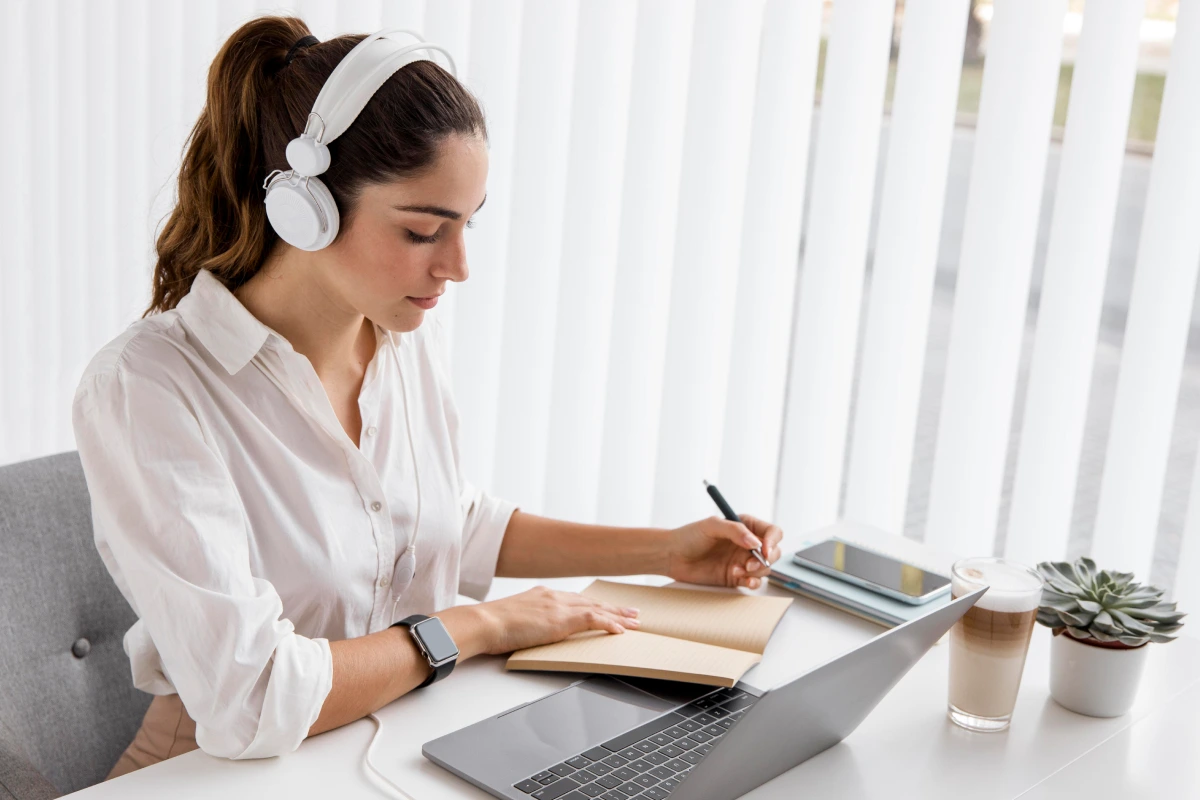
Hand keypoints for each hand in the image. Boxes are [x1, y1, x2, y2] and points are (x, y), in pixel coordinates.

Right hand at [475, 586, 641, 654]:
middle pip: (591, 602)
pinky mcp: (561, 619)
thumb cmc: (491, 626)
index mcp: (542, 596)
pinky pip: (592, 620)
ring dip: (618, 617)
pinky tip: (620, 630)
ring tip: (635, 622)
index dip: (594, 606)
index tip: (607, 609)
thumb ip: (527, 622)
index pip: (576, 600)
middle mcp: (553, 597)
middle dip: (613, 609)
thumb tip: (530, 633)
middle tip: (632, 614)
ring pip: (597, 610)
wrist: (484, 623)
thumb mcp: (513, 621)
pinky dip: (609, 624)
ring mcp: (558, 606)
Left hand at [665, 514, 783, 589]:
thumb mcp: (711, 526)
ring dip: (756, 572)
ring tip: (736, 571)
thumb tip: (755, 542)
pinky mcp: (736, 577)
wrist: (672, 556)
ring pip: (765, 569)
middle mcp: (747, 544)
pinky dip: (752, 583)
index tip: (765, 549)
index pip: (771, 532)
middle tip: (750, 565)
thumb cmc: (689, 536)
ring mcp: (742, 561)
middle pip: (773, 552)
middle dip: (766, 560)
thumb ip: (735, 530)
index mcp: (745, 526)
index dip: (773, 541)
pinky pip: (753, 582)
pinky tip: (742, 580)